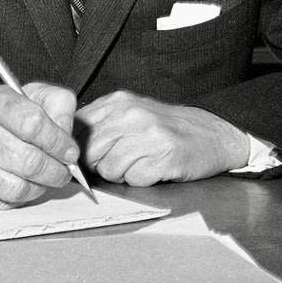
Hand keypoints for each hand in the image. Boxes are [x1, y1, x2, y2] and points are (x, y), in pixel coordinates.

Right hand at [0, 82, 79, 208]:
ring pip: (17, 187)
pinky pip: (1, 202)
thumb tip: (68, 140)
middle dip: (55, 171)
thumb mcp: (33, 98)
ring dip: (39, 188)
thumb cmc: (2, 120)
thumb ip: (59, 108)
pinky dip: (19, 199)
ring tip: (43, 180)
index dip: (58, 142)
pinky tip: (19, 185)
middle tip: (63, 172)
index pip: (33, 123)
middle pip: (28, 160)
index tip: (70, 152)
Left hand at [76, 91, 248, 185]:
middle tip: (121, 162)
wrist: (214, 135)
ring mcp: (149, 135)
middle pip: (89, 153)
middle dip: (100, 165)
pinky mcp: (164, 157)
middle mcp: (132, 114)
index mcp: (119, 102)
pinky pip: (133, 180)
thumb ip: (101, 124)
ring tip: (141, 163)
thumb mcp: (131, 113)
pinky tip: (154, 168)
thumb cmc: (168, 128)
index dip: (80, 150)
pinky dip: (141, 180)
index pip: (77, 130)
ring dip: (121, 175)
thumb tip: (67, 147)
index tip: (92, 157)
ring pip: (109, 170)